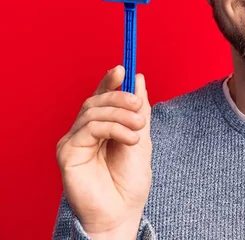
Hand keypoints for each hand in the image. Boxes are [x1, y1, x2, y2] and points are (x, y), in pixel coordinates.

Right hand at [56, 65, 152, 237]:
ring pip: (92, 111)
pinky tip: (130, 138)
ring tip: (139, 127)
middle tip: (140, 105)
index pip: (101, 97)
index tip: (124, 68)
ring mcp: (73, 142)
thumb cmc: (130, 180)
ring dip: (121, 114)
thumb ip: (139, 109)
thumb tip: (137, 77)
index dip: (109, 81)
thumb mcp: (141, 137)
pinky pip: (89, 128)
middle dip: (120, 97)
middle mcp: (83, 132)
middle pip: (95, 101)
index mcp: (100, 127)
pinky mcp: (67, 153)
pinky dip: (113, 128)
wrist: (123, 211)